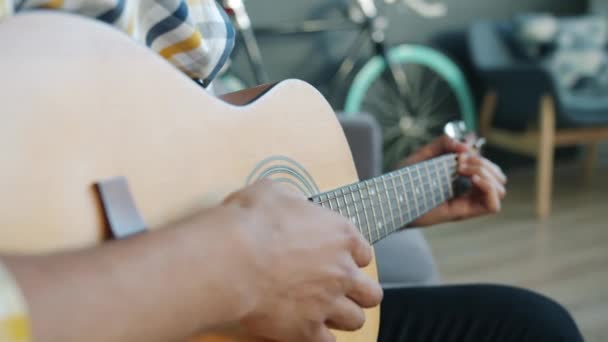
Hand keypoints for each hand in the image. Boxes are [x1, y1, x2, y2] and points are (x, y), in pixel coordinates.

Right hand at [222, 179, 382, 341]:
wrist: (231, 260)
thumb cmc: (250, 222)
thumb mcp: (271, 193)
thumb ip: (289, 200)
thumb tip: (285, 203)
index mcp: (339, 235)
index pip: (364, 253)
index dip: (351, 257)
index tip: (338, 259)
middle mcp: (342, 271)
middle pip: (371, 292)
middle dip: (358, 293)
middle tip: (339, 290)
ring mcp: (328, 303)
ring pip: (356, 320)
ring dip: (342, 317)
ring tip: (324, 312)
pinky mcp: (307, 330)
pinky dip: (320, 338)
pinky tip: (306, 330)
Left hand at [397, 135, 506, 226]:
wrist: (389, 197)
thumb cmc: (403, 179)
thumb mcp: (424, 154)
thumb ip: (443, 144)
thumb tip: (466, 146)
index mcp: (461, 179)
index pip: (490, 169)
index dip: (480, 158)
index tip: (459, 155)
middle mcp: (467, 191)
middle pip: (498, 177)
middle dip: (484, 164)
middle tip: (459, 163)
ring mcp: (466, 202)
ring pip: (500, 189)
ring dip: (486, 174)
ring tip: (461, 170)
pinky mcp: (462, 212)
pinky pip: (493, 206)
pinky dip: (490, 190)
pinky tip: (473, 181)